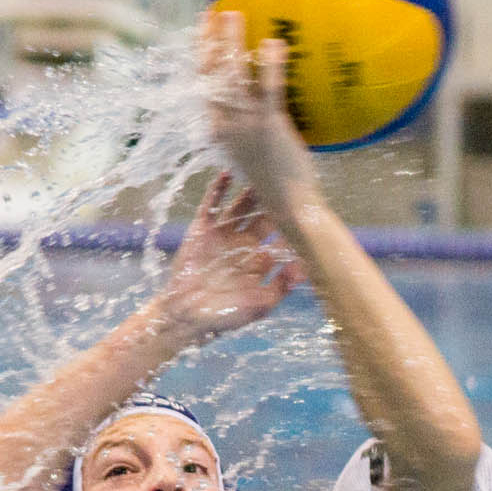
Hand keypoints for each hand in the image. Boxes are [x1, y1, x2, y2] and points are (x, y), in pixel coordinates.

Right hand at [159, 171, 302, 338]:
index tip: (306, 208)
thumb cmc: (224, 316)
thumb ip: (282, 287)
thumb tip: (306, 269)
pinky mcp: (202, 230)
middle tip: (287, 184)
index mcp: (258, 259)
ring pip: (240, 206)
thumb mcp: (260, 305)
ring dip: (250, 190)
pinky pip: (211, 205)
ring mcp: (222, 234)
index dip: (291, 223)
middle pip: (263, 215)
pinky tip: (227, 174)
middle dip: (274, 201)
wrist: (186, 317)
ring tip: (261, 173)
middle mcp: (243, 243)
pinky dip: (218, 189)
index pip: (280, 235)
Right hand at [198, 10, 318, 214]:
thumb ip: (246, 125)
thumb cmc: (274, 179)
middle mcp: (225, 124)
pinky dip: (271, 65)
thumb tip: (257, 98)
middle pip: (210, 75)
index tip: (203, 32)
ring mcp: (246, 124)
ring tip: (233, 14)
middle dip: (208, 41)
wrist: (288, 204)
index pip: (203, 86)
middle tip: (212, 13)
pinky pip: (269, 89)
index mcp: (217, 130)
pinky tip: (274, 43)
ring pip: (232, 76)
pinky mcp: (270, 125)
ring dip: (231, 42)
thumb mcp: (250, 149)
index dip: (201, 57)